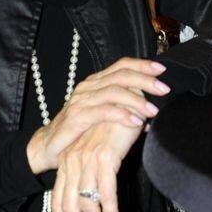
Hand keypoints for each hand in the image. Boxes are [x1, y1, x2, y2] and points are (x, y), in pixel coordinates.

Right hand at [26, 57, 168, 173]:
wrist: (47, 146)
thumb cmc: (78, 131)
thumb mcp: (102, 116)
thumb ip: (123, 109)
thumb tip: (149, 112)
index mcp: (96, 82)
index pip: (121, 65)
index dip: (142, 65)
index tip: (161, 69)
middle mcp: (89, 87)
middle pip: (121, 75)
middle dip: (145, 80)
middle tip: (164, 89)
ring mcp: (81, 101)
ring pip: (114, 92)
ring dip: (137, 100)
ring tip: (153, 110)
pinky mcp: (77, 117)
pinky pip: (103, 112)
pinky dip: (122, 115)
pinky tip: (137, 122)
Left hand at [52, 120, 141, 211]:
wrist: (122, 100)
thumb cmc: (112, 124)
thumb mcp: (95, 148)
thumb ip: (91, 169)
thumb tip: (93, 194)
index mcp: (68, 160)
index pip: (58, 197)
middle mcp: (73, 161)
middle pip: (69, 204)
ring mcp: (88, 159)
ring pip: (87, 201)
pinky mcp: (105, 157)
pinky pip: (106, 192)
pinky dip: (110, 210)